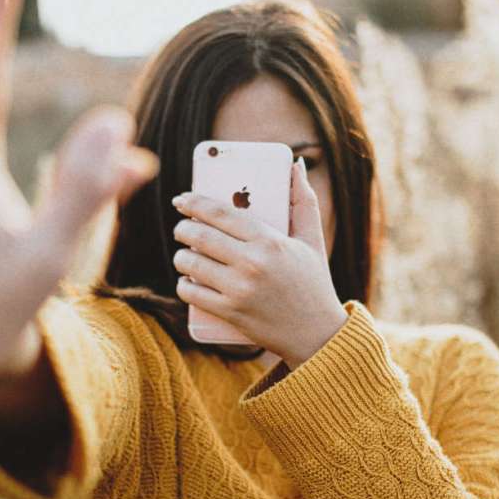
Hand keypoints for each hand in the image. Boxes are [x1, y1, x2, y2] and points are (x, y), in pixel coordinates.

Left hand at [171, 158, 347, 367]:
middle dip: (183, 228)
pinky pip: (191, 292)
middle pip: (199, 235)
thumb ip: (304, 200)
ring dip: (181, 256)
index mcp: (270, 240)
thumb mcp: (313, 239)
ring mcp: (239, 290)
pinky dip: (184, 284)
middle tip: (183, 228)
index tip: (182, 200)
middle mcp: (252, 263)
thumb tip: (295, 165)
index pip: (220, 213)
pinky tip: (188, 280)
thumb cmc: (314, 282)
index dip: (194, 203)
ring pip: (190, 263)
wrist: (317, 334)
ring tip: (186, 255)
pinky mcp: (230, 313)